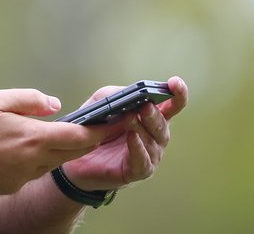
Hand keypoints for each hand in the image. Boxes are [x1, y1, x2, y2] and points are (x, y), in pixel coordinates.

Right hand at [0, 88, 122, 200]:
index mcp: (33, 139)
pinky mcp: (11, 186)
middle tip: (100, 125)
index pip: (80, 136)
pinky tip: (21, 147)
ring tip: (60, 132)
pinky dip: (39, 158)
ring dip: (64, 149)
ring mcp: (23, 177)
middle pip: (74, 152)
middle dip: (90, 139)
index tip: (119, 120)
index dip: (103, 128)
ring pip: (54, 161)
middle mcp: (34, 162)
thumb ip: (28, 100)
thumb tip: (53, 104)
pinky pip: (34, 170)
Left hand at [60, 76, 188, 190]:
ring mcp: (148, 154)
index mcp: (150, 117)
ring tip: (130, 119)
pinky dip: (138, 148)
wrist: (76, 156)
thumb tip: (130, 91)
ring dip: (142, 128)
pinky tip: (132, 138)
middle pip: (163, 124)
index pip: (171, 106)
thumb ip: (115, 95)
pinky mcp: (137, 170)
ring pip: (154, 142)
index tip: (175, 83)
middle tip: (145, 106)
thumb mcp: (100, 104)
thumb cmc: (94, 128)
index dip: (177, 95)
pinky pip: (143, 161)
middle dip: (155, 114)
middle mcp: (154, 136)